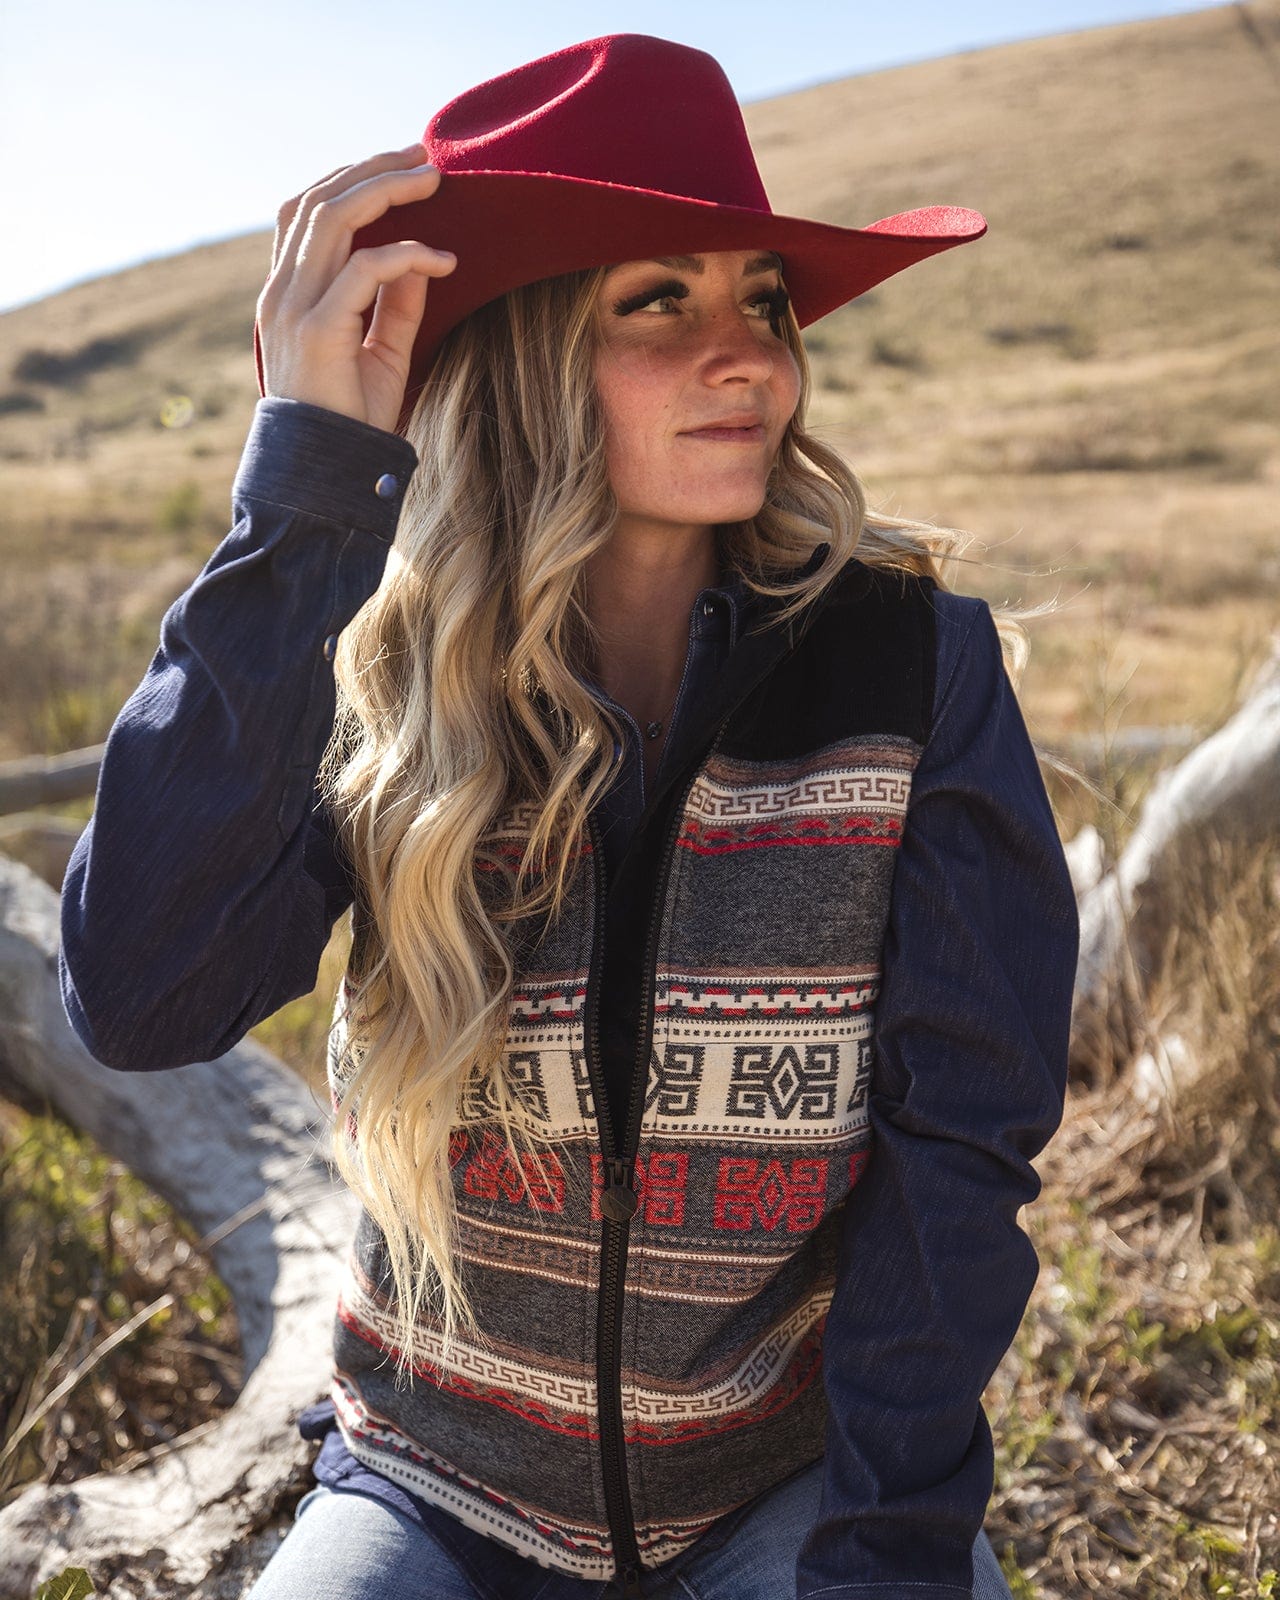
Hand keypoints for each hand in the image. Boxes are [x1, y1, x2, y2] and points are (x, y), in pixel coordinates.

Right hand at [256, 146, 456, 433]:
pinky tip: (444, 261)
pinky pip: (364, 269)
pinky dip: (407, 254)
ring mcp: (292, 308)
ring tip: (433, 179)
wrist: (328, 475)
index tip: (398, 167)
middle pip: (319, 200)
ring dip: (387, 189)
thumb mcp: (382, 354)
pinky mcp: (318, 329)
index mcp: (287, 294)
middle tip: (425, 156)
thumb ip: (395, 306)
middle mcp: (281, 292)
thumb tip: (420, 258)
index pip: (305, 212)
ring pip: (334, 217)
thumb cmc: (353, 420)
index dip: (348, 179)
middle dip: (374, 169)